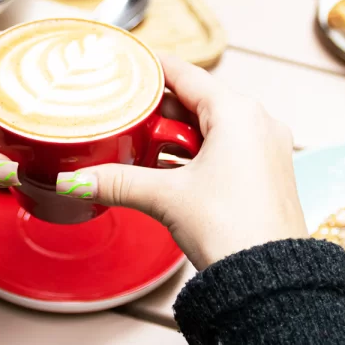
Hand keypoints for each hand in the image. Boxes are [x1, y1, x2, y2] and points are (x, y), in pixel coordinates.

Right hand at [55, 56, 306, 270]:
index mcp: (238, 112)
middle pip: (199, 101)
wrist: (270, 280)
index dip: (152, 68)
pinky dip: (197, 153)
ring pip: (213, 127)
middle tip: (124, 111)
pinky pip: (227, 149)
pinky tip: (169, 168)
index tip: (127, 64)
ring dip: (177, 134)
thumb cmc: (231, 229)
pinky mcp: (268, 174)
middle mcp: (259, 123)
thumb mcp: (165, 198)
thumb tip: (74, 180)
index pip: (186, 74)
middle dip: (160, 109)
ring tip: (140, 141)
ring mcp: (267, 149)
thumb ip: (117, 181)